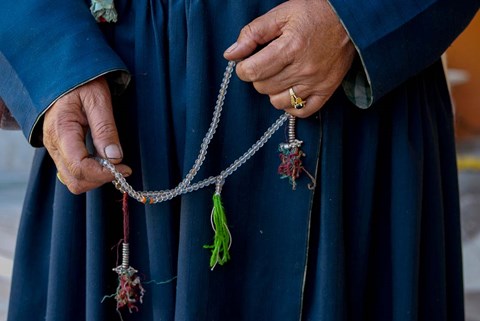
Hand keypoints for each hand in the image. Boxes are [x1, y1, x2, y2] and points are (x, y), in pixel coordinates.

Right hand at [43, 77, 130, 193]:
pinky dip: (90, 172)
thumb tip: (114, 157)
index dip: (103, 174)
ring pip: (72, 179)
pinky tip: (104, 161)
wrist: (66, 74)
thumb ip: (105, 129)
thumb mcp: (98, 100)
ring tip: (115, 164)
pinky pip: (72, 171)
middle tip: (122, 168)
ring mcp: (54, 148)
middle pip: (74, 179)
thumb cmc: (82, 82)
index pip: (79, 167)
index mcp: (61, 130)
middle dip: (100, 179)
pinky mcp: (60, 149)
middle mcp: (53, 143)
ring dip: (96, 177)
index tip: (125, 168)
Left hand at [224, 0, 354, 116]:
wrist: (350, 19)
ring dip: (272, 90)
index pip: (252, 72)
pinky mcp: (326, 91)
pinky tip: (289, 91)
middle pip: (263, 87)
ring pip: (278, 101)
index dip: (243, 68)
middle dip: (258, 76)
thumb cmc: (313, 13)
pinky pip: (301, 111)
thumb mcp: (281, 14)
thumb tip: (231, 54)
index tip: (247, 61)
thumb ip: (253, 33)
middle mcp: (304, 69)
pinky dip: (291, 105)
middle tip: (266, 63)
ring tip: (279, 75)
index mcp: (290, 47)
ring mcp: (316, 83)